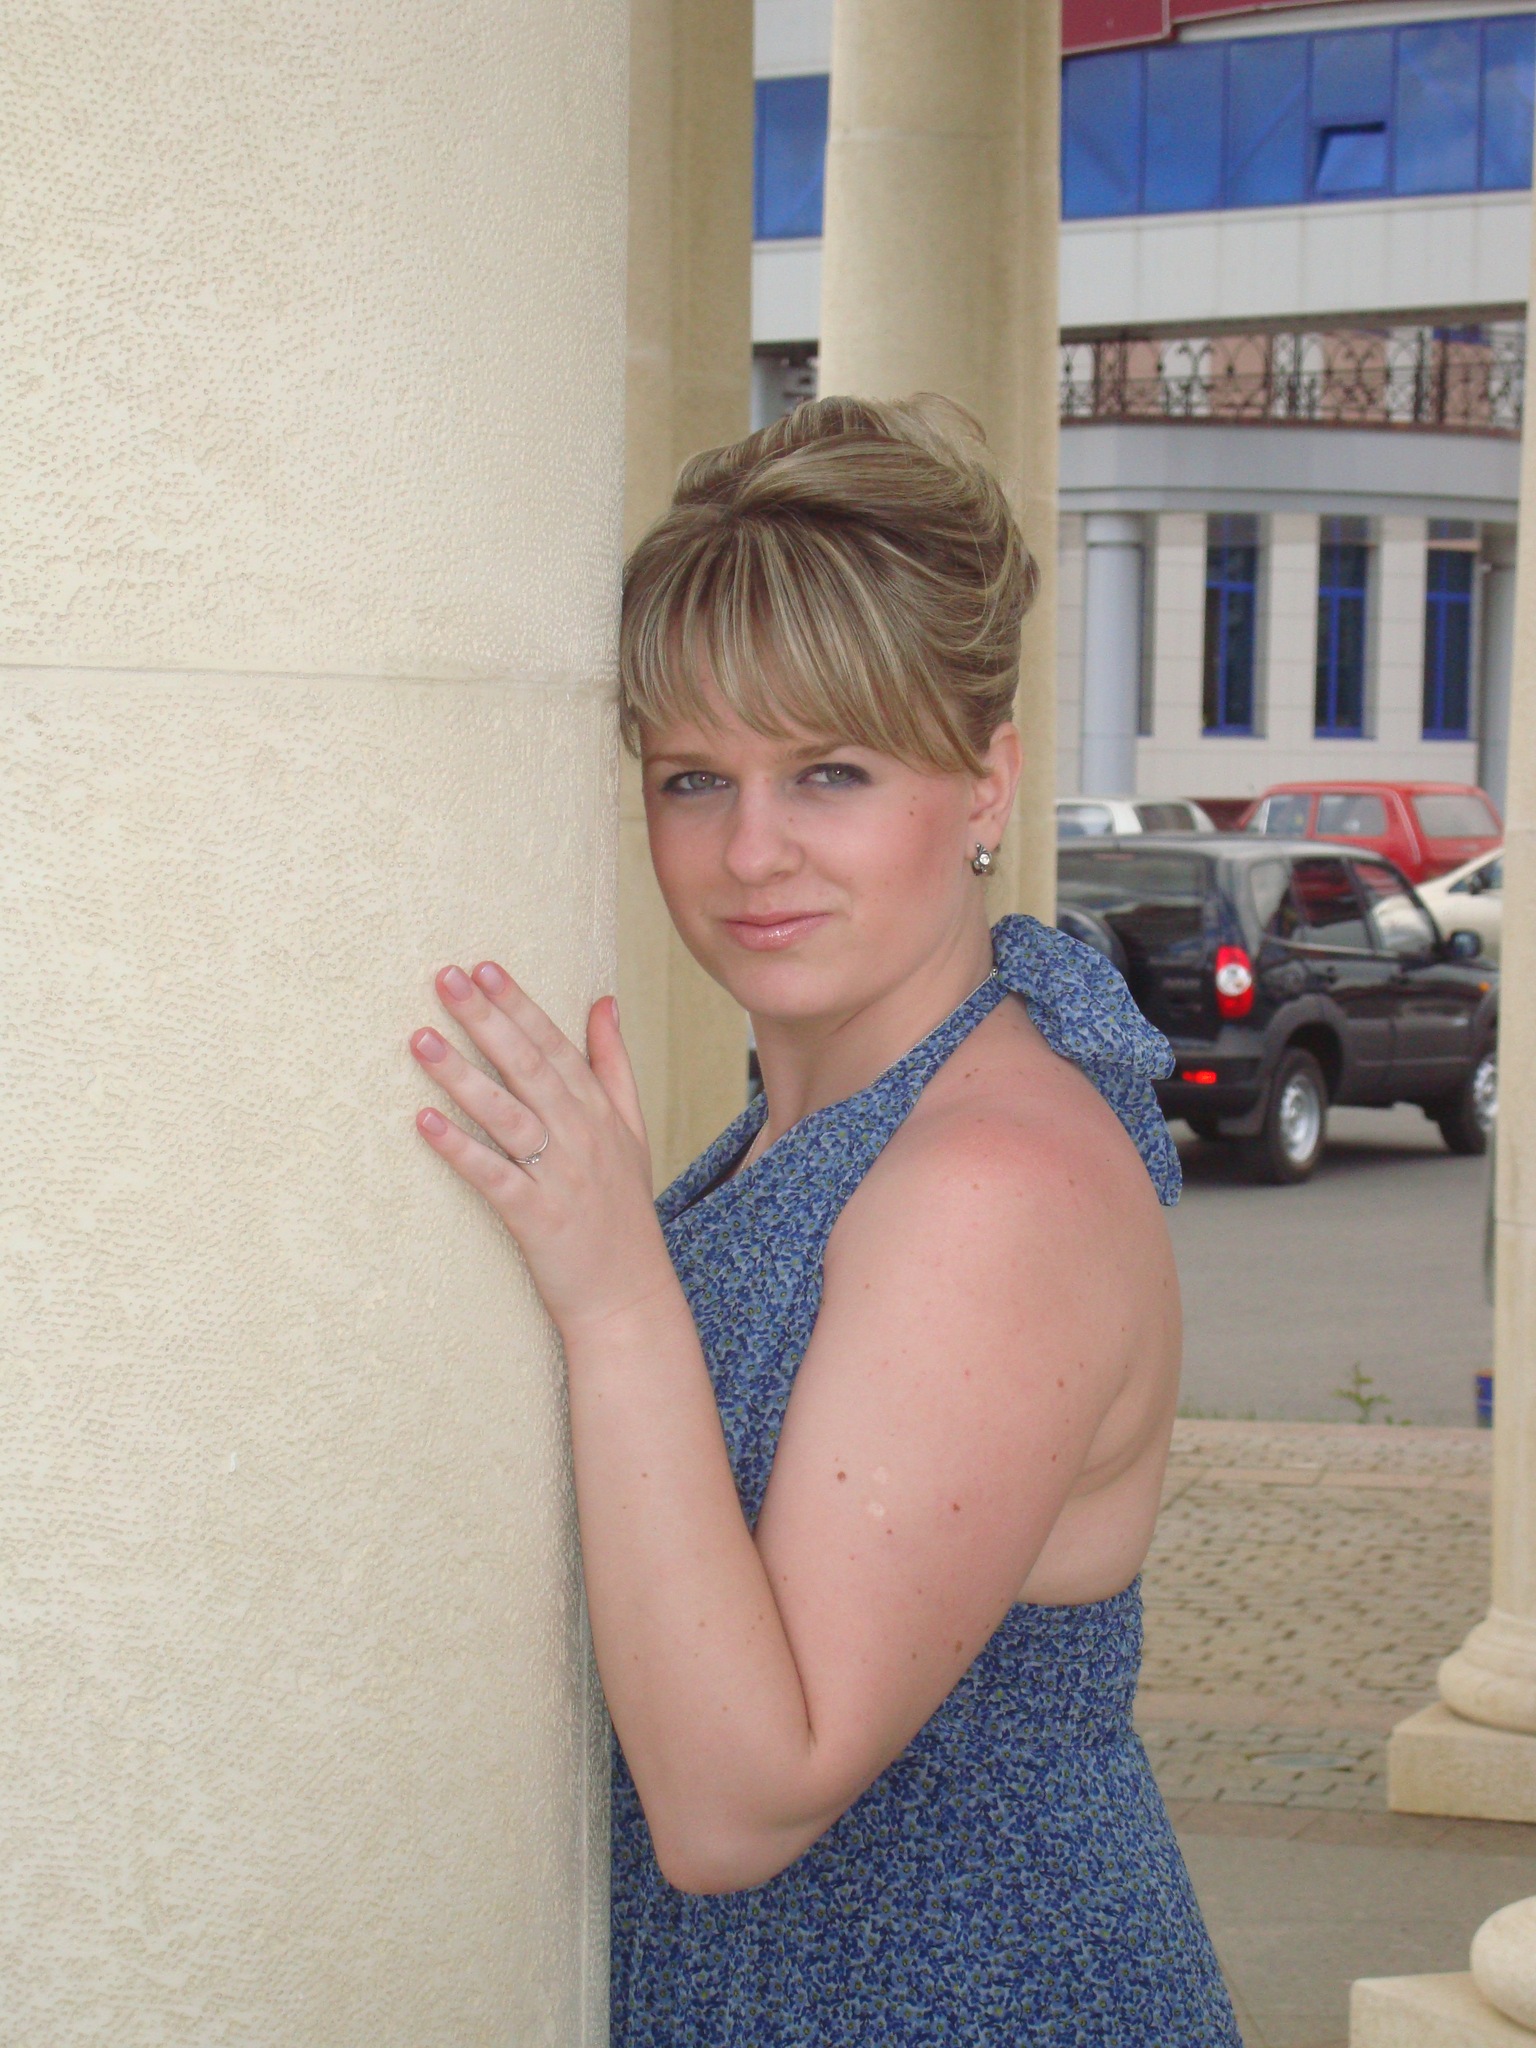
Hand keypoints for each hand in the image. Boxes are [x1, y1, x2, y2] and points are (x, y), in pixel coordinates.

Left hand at [410, 962, 672, 1331]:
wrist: (630, 1295)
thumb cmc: (622, 1210)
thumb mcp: (631, 1130)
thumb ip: (613, 1064)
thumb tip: (605, 1001)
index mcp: (599, 1111)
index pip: (555, 1045)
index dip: (518, 1004)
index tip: (483, 966)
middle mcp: (581, 1135)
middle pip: (528, 1067)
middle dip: (486, 1019)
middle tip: (445, 978)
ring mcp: (560, 1175)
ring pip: (507, 1115)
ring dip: (462, 1075)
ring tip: (420, 1039)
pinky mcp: (536, 1217)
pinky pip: (493, 1176)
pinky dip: (460, 1149)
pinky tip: (424, 1121)